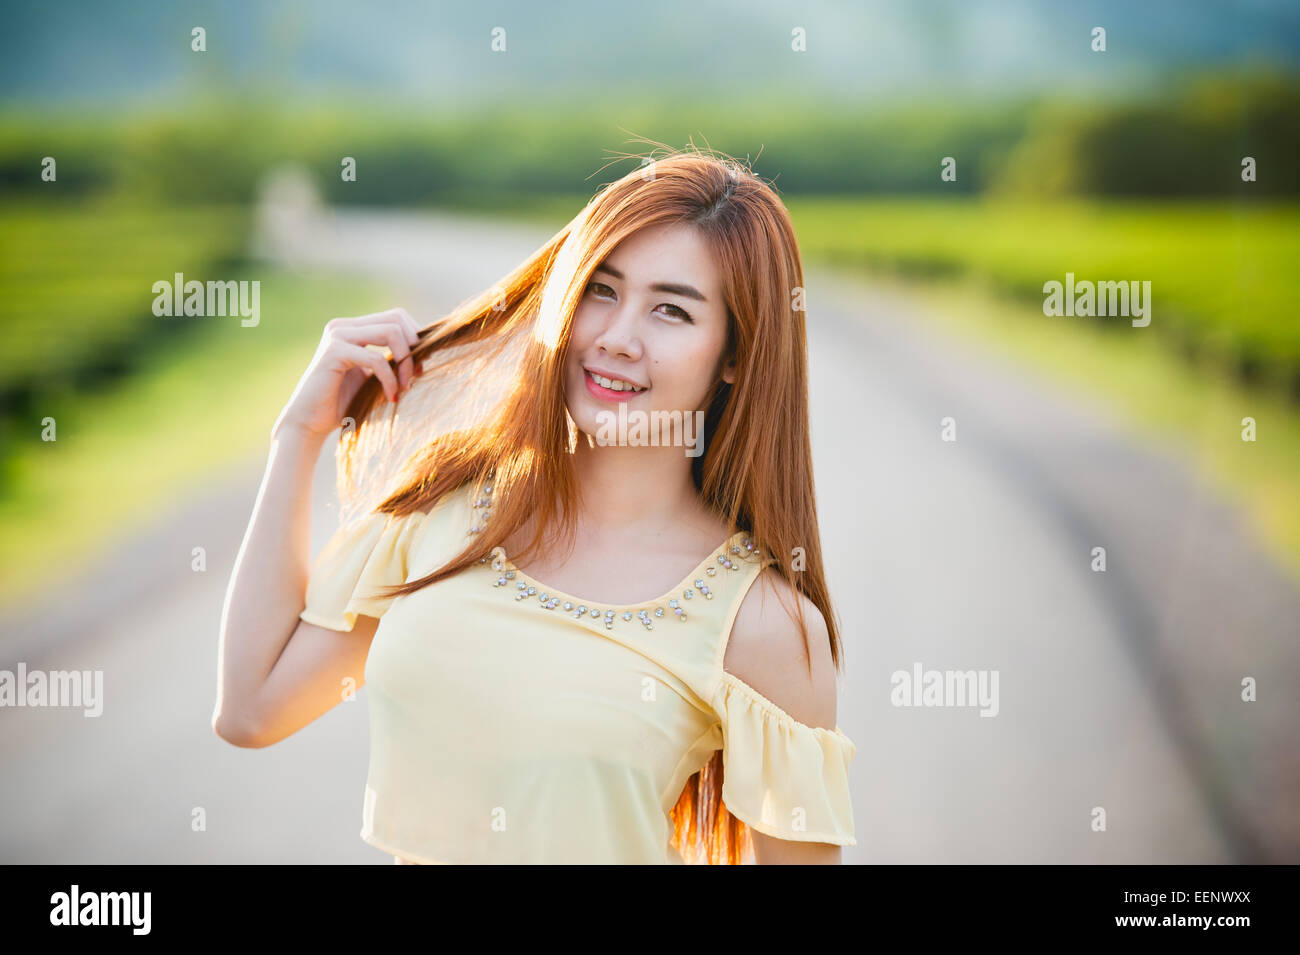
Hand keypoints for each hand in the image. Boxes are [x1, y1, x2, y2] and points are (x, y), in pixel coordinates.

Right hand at [274, 308, 423, 439]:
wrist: (310, 423)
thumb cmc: (343, 405)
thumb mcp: (375, 379)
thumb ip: (394, 363)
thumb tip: (425, 354)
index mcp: (353, 328)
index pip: (396, 317)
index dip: (415, 339)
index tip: (419, 369)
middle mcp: (344, 326)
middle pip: (397, 319)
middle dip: (413, 349)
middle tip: (414, 378)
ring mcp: (337, 335)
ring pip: (391, 332)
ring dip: (405, 362)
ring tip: (404, 388)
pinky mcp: (334, 351)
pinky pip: (376, 358)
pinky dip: (390, 379)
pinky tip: (391, 397)